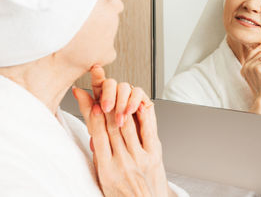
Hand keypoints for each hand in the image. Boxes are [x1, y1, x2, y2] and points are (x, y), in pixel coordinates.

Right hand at [72, 66, 172, 196]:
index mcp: (106, 169)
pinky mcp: (154, 156)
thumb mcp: (103, 179)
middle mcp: (122, 162)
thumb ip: (99, 157)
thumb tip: (94, 136)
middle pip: (111, 126)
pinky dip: (143, 115)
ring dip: (121, 106)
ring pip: (127, 125)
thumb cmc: (122, 196)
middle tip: (102, 90)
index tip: (90, 103)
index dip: (92, 116)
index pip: (97, 136)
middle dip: (105, 105)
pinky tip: (139, 103)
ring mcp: (139, 158)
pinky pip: (148, 130)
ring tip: (117, 93)